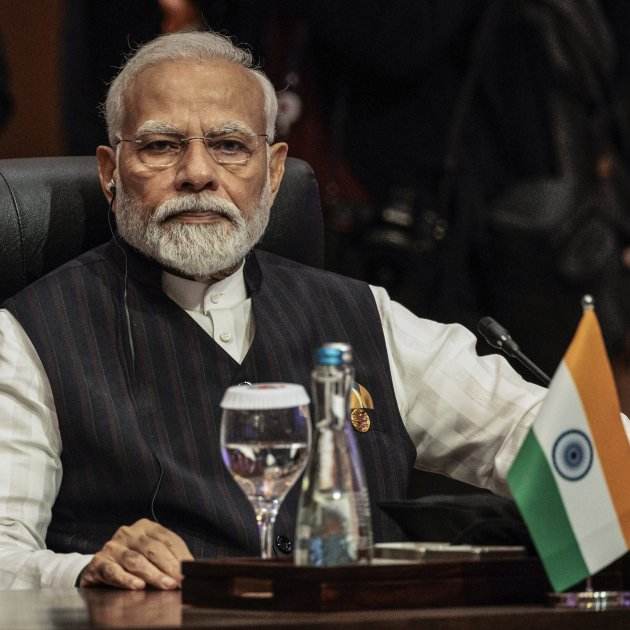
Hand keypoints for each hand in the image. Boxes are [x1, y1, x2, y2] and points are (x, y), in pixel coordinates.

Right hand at [79, 519, 193, 589]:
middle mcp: (129, 533)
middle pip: (153, 549)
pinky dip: (127, 579)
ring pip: (136, 560)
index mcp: (146, 527)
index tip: (190, 571)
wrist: (99, 568)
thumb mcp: (152, 554)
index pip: (167, 539)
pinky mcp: (98, 563)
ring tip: (166, 585)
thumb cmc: (133, 561)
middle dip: (169, 566)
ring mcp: (113, 547)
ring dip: (153, 574)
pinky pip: (113, 571)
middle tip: (180, 581)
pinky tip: (138, 585)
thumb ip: (170, 557)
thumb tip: (192, 568)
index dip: (180, 555)